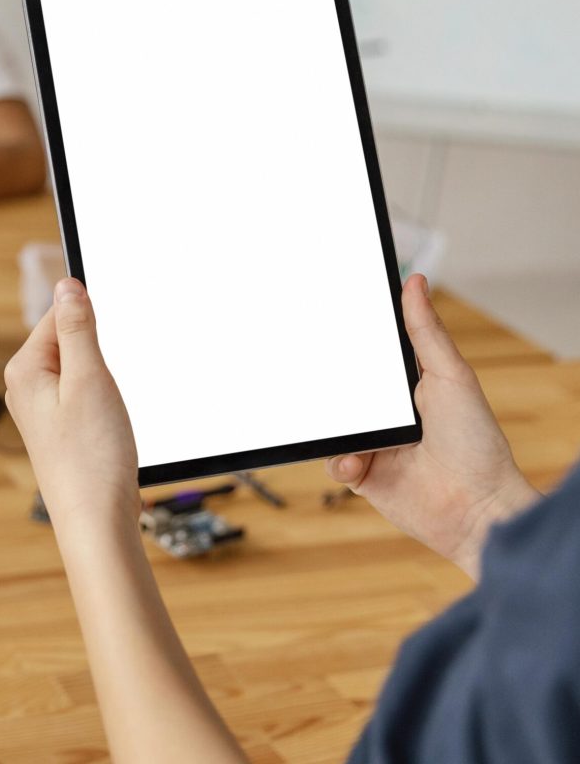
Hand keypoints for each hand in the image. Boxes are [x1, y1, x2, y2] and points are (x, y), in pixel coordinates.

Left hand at [4, 278, 139, 531]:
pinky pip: (84, 393)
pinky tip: (110, 423)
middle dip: (99, 353)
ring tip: (108, 412)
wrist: (97, 520)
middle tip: (108, 388)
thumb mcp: (89, 379)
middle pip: (70, 340)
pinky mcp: (61, 427)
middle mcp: (25, 387)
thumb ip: (77, 328)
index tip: (112, 338)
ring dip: (104, 379)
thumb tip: (66, 285)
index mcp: (25, 369)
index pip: (58, 314)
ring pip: (81, 369)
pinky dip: (103, 399)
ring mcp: (42, 409)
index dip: (92, 320)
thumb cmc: (91, 457)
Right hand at [326, 274, 539, 578]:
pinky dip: (339, 458)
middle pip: (342, 389)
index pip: (367, 356)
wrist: (476, 509)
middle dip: (328, 384)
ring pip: (332, 424)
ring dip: (335, 426)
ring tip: (351, 429)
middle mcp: (386, 413)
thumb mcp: (451, 375)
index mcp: (405, 386)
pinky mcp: (362, 474)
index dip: (346, 341)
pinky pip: (333, 459)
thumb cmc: (476, 442)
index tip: (324, 322)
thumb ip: (426, 331)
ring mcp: (373, 443)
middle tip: (316, 374)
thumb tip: (414, 282)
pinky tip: (359, 460)